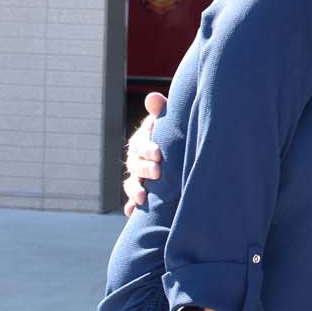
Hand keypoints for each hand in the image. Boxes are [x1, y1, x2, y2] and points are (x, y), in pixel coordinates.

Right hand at [123, 91, 165, 215]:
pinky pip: (132, 200)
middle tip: (157, 172)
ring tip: (142, 198)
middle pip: (135, 164)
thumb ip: (162, 111)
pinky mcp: (141, 191)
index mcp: (143, 141)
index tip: (158, 153)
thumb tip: (152, 97)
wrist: (180, 151)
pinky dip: (131, 206)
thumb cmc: (175, 133)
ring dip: (135, 190)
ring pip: (131, 183)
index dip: (147, 148)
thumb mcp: (170, 122)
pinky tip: (131, 213)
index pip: (140, 143)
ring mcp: (138, 176)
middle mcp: (137, 158)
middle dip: (145, 169)